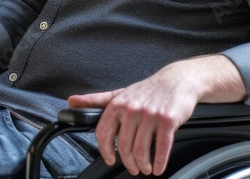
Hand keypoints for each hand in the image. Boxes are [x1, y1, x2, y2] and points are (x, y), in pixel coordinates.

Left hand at [66, 63, 200, 176]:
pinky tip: (158, 168)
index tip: (109, 159)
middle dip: (128, 162)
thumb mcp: (120, 93)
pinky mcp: (168, 121)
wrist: (177, 80)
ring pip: (141, 150)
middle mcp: (132, 109)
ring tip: (145, 168)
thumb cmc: (148, 90)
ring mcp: (150, 115)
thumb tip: (71, 102)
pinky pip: (162, 148)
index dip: (105, 150)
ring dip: (143, 165)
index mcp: (118, 104)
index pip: (104, 133)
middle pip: (124, 146)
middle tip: (133, 168)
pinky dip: (159, 163)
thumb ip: (95, 100)